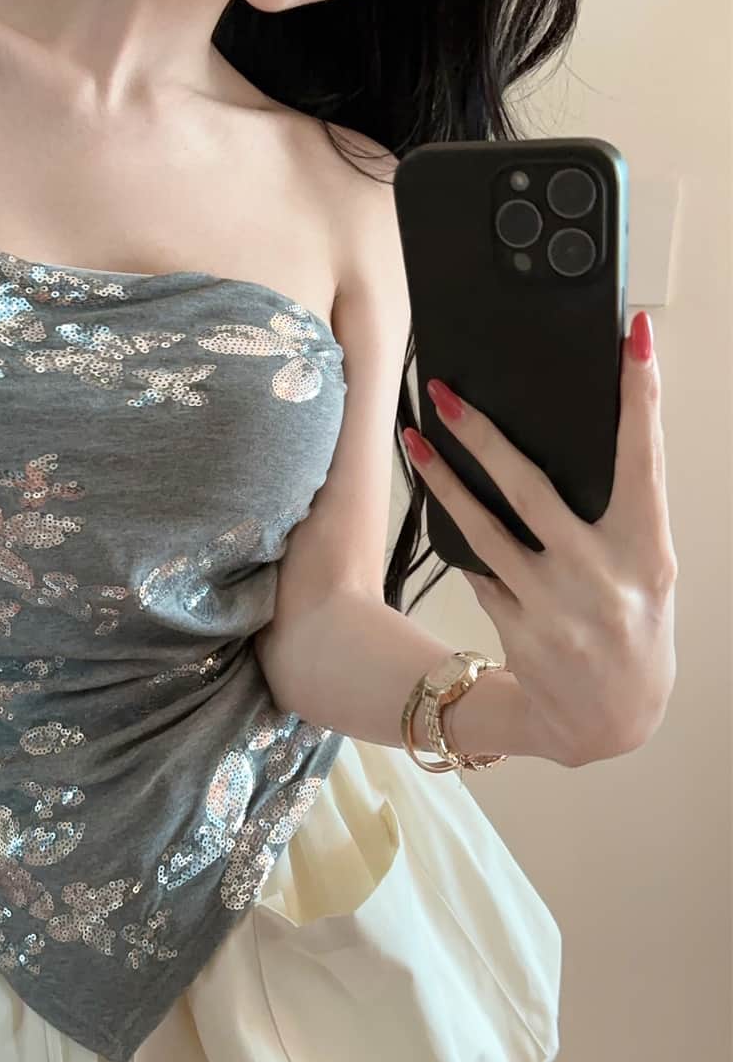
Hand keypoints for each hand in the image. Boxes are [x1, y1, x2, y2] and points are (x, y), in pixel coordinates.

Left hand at [401, 310, 677, 768]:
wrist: (610, 725)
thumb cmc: (636, 633)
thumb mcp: (649, 574)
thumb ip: (620, 519)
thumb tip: (578, 447)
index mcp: (647, 550)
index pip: (643, 458)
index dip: (641, 396)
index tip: (635, 337)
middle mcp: (600, 575)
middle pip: (530, 487)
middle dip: (482, 434)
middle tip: (443, 392)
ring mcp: (553, 605)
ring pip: (485, 528)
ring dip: (444, 482)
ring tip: (413, 441)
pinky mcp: (517, 629)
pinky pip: (482, 572)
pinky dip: (467, 544)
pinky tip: (447, 511)